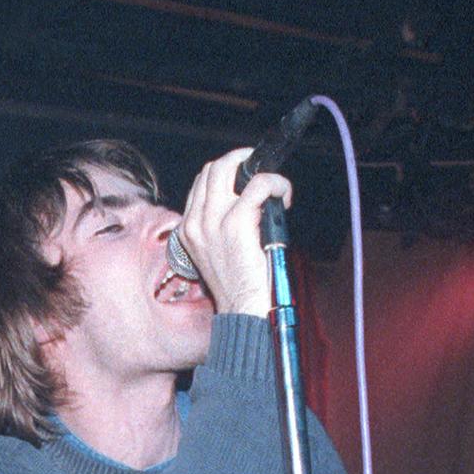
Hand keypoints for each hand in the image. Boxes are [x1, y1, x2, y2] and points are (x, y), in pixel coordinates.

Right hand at [174, 148, 292, 317]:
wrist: (242, 312)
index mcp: (189, 229)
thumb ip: (220, 227)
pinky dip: (276, 184)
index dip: (228, 173)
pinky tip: (284, 197)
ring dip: (259, 170)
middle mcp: (197, 222)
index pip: (202, 182)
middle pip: (214, 167)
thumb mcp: (216, 254)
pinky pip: (259, 184)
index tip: (247, 179)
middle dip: (242, 161)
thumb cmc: (238, 288)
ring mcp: (214, 220)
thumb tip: (247, 202)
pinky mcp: (237, 222)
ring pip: (231, 167)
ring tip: (275, 188)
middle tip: (262, 173)